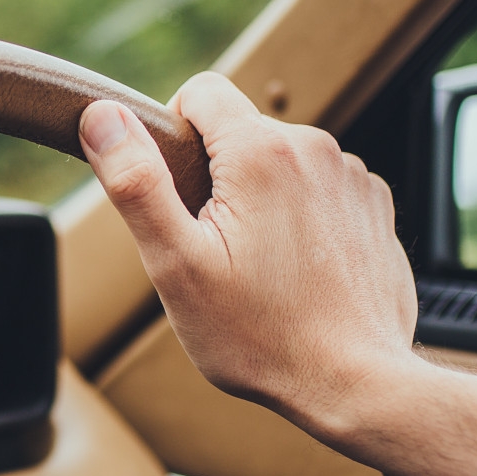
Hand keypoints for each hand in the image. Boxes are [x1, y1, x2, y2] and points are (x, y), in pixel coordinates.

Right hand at [79, 73, 421, 443]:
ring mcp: (351, 177)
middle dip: (218, 179)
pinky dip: (303, 219)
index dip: (174, 136)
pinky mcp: (374, 206)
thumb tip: (102, 117)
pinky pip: (320, 189)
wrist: (355, 384)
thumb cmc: (261, 336)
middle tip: (217, 251)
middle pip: (241, 133)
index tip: (179, 196)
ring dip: (263, 199)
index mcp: (261, 151)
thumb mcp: (176, 264)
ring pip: (281, 163)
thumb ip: (136, 182)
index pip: (201, 91)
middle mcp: (315, 149)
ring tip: (263, 268)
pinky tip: (299, 272)